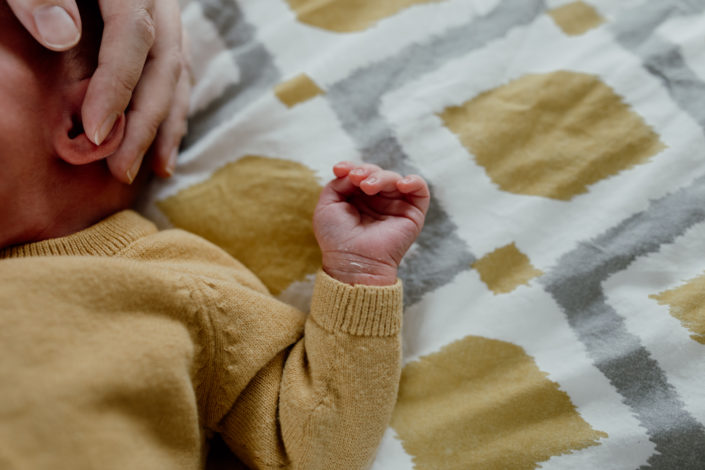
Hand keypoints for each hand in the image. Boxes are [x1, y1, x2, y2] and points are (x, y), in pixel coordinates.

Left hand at [6, 0, 190, 182]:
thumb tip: (64, 37)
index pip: (132, 37)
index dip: (117, 87)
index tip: (93, 132)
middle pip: (165, 63)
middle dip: (146, 121)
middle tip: (122, 168)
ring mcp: (162, 12)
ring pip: (177, 71)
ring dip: (167, 123)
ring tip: (155, 167)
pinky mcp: (158, 27)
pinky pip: (174, 70)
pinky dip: (170, 107)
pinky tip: (162, 138)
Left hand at [314, 162, 429, 285]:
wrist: (353, 262)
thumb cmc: (336, 238)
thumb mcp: (327, 205)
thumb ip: (338, 183)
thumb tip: (354, 173)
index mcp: (358, 198)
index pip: (359, 173)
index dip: (351, 166)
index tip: (339, 169)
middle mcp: (378, 200)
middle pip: (377, 172)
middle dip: (365, 171)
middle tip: (356, 179)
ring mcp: (396, 205)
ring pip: (395, 178)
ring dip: (381, 177)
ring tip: (368, 187)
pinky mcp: (412, 214)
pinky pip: (420, 190)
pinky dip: (413, 181)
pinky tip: (401, 184)